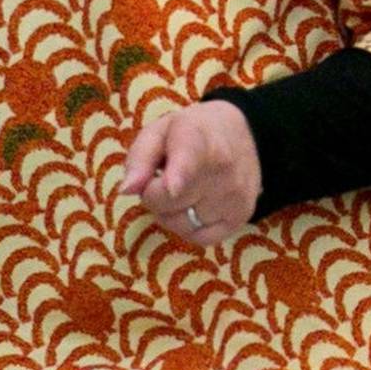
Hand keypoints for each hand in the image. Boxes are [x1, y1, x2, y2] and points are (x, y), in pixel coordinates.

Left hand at [119, 100, 260, 245]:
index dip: (179, 175)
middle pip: (168, 201)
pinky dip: (190, 228)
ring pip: (182, 224)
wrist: (243, 133)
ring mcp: (235, 195)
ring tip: (183, 190)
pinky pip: (200, 238)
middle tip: (163, 178)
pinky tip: (197, 206)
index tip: (172, 187)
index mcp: (197, 137)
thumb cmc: (193, 131)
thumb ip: (139, 159)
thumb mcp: (160, 131)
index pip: (188, 159)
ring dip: (172, 213)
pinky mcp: (242, 216)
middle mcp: (222, 169)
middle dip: (155, 195)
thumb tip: (126, 191)